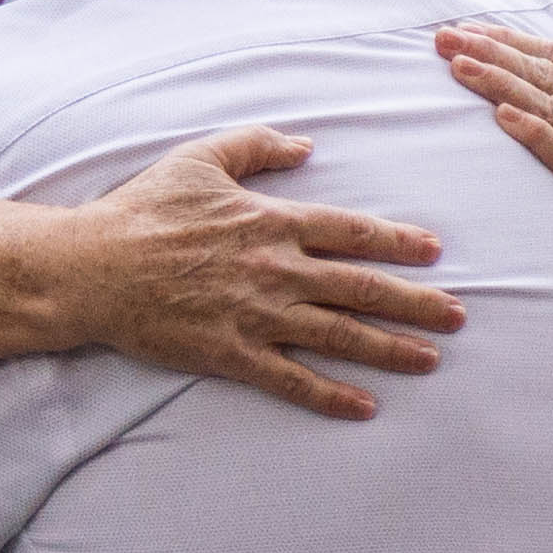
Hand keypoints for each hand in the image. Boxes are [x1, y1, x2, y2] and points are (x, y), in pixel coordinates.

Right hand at [62, 130, 464, 419]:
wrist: (93, 268)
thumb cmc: (144, 210)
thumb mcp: (201, 158)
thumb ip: (258, 145)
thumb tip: (307, 145)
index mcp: (272, 221)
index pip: (353, 231)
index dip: (398, 242)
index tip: (434, 252)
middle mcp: (276, 270)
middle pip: (362, 287)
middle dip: (417, 302)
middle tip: (459, 315)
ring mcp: (257, 316)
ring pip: (340, 335)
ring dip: (390, 348)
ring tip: (430, 359)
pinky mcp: (232, 354)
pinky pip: (292, 380)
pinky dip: (331, 396)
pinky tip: (365, 406)